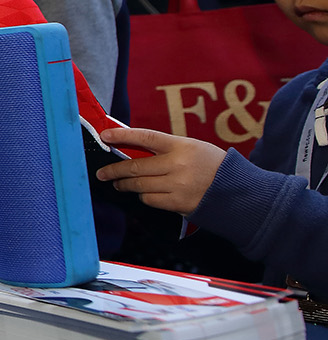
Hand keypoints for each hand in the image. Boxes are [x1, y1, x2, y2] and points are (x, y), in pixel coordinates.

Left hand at [93, 126, 225, 214]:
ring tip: (119, 184)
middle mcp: (177, 165)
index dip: (122, 135)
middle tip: (102, 173)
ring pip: (139, 186)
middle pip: (135, 167)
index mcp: (181, 146)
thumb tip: (131, 148)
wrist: (237, 191)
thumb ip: (165, 148)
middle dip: (114, 171)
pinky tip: (144, 193)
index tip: (105, 135)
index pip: (145, 137)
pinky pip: (149, 199)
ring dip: (125, 185)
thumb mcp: (192, 147)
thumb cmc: (211, 165)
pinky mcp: (177, 203)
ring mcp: (177, 185)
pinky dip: (143, 196)